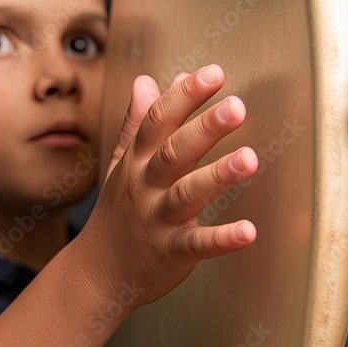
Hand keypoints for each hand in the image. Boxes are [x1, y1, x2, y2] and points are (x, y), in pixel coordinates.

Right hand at [82, 64, 257, 308]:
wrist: (97, 274)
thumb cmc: (116, 216)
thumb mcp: (121, 164)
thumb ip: (137, 123)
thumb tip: (146, 81)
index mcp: (136, 162)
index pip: (158, 121)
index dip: (184, 96)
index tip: (212, 73)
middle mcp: (144, 187)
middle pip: (173, 152)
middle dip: (204, 128)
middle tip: (235, 106)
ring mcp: (157, 219)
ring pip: (187, 193)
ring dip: (218, 175)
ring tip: (250, 158)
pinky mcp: (171, 252)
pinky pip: (198, 244)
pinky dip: (223, 238)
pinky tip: (248, 230)